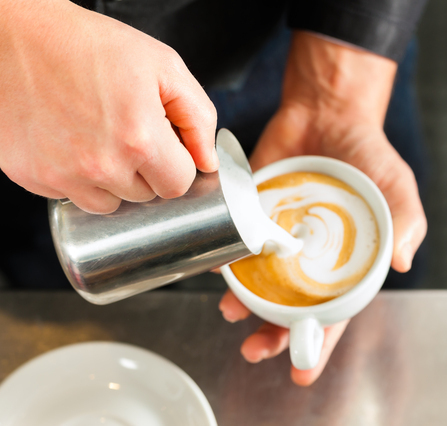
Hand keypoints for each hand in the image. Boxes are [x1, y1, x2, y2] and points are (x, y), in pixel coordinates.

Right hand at [0, 0, 217, 213]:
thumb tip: (208, 162)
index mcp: (139, 138)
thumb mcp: (163, 66)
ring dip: (114, 180)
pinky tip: (73, 143)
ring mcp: (64, 176)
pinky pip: (73, 196)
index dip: (177, 164)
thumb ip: (198, 117)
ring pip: (110, 203)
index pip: (179, 184)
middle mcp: (101, 165)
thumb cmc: (90, 45)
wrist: (16, 36)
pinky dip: (78, 178)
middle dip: (147, 170)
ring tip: (101, 138)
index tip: (166, 145)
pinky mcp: (33, 177)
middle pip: (146, 195)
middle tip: (130, 132)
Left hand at [219, 32, 426, 384]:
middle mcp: (307, 257)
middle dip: (271, 333)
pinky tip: (216, 267)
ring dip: (242, 301)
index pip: (331, 313)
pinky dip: (224, 257)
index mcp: (343, 263)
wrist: (329, 112)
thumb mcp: (396, 186)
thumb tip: (402, 262)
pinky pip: (235, 242)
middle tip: (254, 348)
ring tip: (230, 309)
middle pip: (288, 307)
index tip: (302, 370)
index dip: (318, 343)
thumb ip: (405, 222)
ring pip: (257, 282)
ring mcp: (278, 237)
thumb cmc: (368, 153)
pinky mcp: (253, 213)